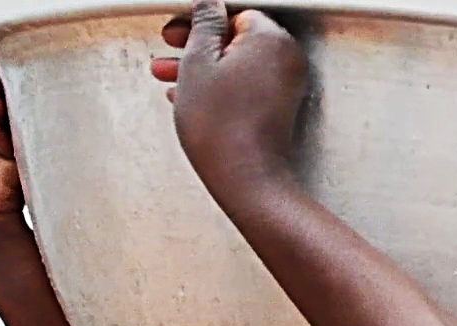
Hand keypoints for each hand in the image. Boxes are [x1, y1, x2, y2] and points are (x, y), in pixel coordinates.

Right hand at [151, 1, 306, 193]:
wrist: (245, 178)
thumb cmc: (222, 126)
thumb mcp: (197, 63)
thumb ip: (203, 25)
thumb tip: (208, 6)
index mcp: (271, 38)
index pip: (232, 13)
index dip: (199, 20)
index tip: (176, 29)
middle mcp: (286, 58)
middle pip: (236, 38)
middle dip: (198, 45)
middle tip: (171, 48)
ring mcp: (286, 85)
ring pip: (238, 64)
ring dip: (203, 67)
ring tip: (169, 76)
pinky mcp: (280, 108)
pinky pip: (247, 84)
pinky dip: (220, 86)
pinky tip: (191, 95)